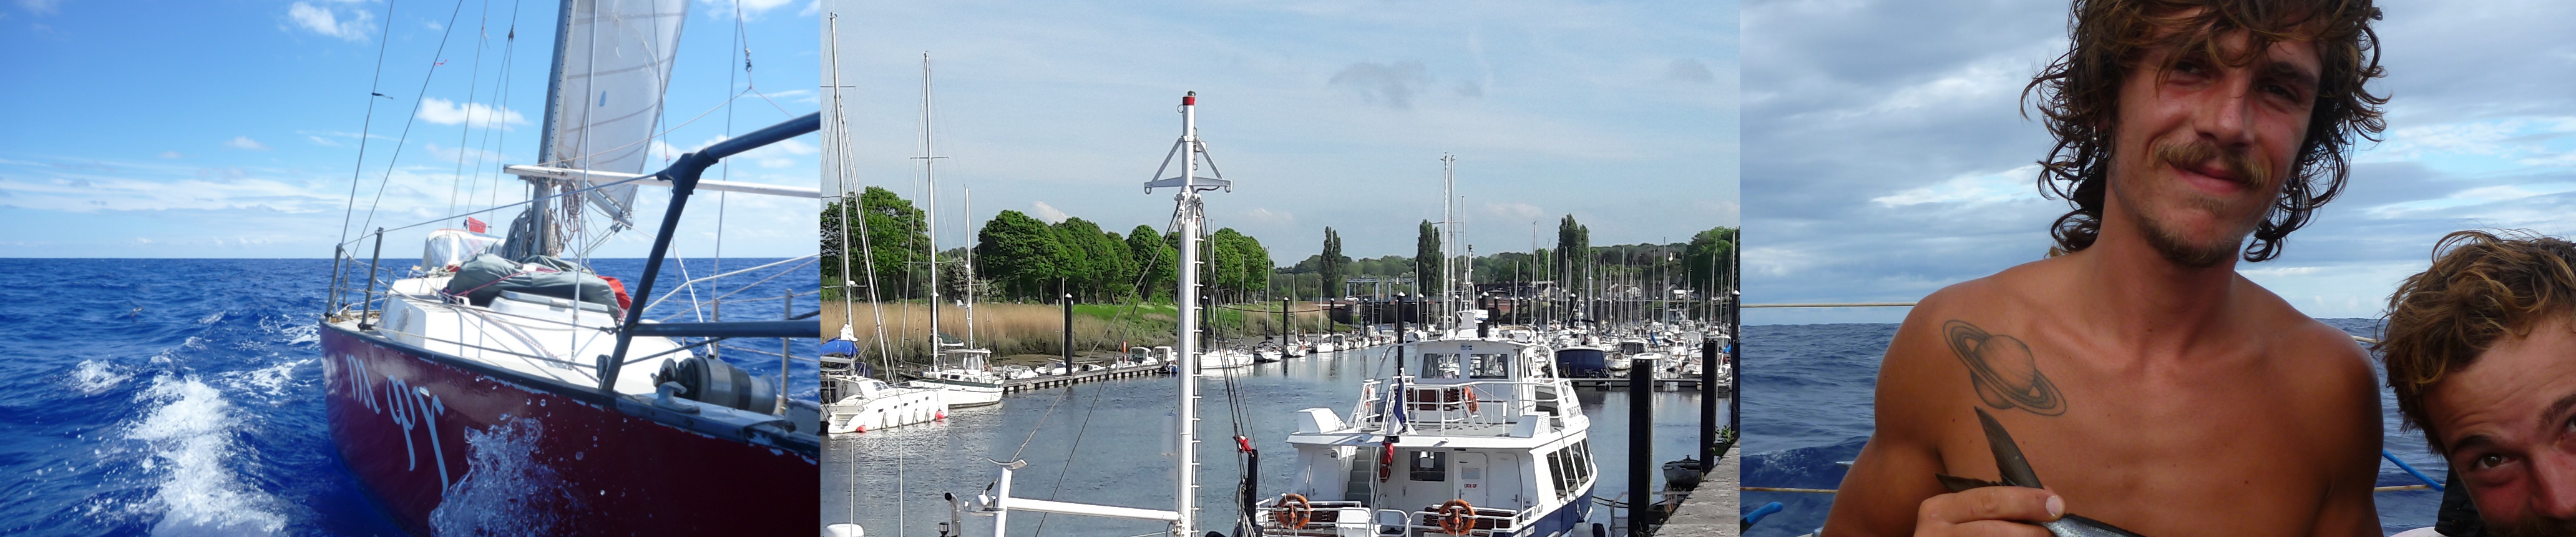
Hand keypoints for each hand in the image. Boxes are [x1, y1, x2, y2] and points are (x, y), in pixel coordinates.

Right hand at [1912, 487, 2063, 536]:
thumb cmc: (1955, 533)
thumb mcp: (1963, 515)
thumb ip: (1997, 506)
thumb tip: (2047, 499)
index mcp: (1940, 509)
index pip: (1987, 500)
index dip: (2024, 501)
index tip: (2056, 504)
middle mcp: (1936, 532)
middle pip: (1991, 529)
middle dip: (2029, 529)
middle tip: (2055, 528)